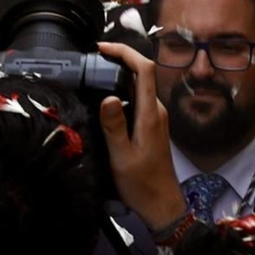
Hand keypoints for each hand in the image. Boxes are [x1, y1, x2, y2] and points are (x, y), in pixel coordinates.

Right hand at [95, 39, 186, 235]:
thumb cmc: (142, 184)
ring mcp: (156, 117)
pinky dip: (123, 90)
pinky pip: (138, 98)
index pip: (145, 69)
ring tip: (95, 74)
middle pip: (142, 73)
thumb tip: (106, 96)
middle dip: (119, 59)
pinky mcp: (152, 125)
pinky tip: (106, 98)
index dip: (125, 52)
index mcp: (150, 113)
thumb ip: (114, 126)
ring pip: (139, 86)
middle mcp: (156, 110)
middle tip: (92, 60)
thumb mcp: (122, 157)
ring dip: (120, 75)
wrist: (162, 205)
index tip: (102, 48)